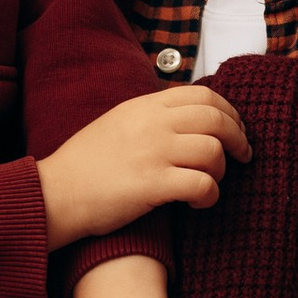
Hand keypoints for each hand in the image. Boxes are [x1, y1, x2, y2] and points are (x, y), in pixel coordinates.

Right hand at [39, 84, 251, 245]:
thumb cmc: (84, 165)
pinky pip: (203, 184)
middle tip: (243, 155)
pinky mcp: (153, 184)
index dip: (229, 112)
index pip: (203, 95)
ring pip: (214, 151)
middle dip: (238, 138)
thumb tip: (185, 117)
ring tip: (211, 182)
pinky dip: (210, 195)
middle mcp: (152, 124)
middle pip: (217, 120)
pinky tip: (199, 202)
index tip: (236, 128)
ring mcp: (153, 152)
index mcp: (144, 106)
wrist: (54, 193)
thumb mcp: (117, 122)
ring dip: (222, 170)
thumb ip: (150, 116)